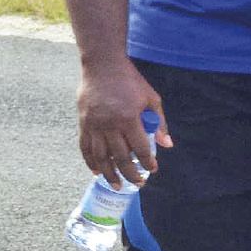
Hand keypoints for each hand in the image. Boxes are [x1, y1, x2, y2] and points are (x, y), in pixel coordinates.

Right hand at [77, 59, 169, 189]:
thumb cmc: (130, 80)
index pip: (140, 148)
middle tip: (138, 183)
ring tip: (117, 185)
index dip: (148, 162)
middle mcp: (110, 124)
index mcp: (129, 118)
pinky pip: (85, 147)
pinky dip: (90, 162)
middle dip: (131, 174)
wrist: (102, 65)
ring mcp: (94, 124)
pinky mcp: (83, 123)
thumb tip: (167, 145)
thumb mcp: (151, 98)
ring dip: (109, 174)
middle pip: (121, 157)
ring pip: (101, 157)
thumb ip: (160, 122)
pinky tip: (97, 171)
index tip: (153, 170)